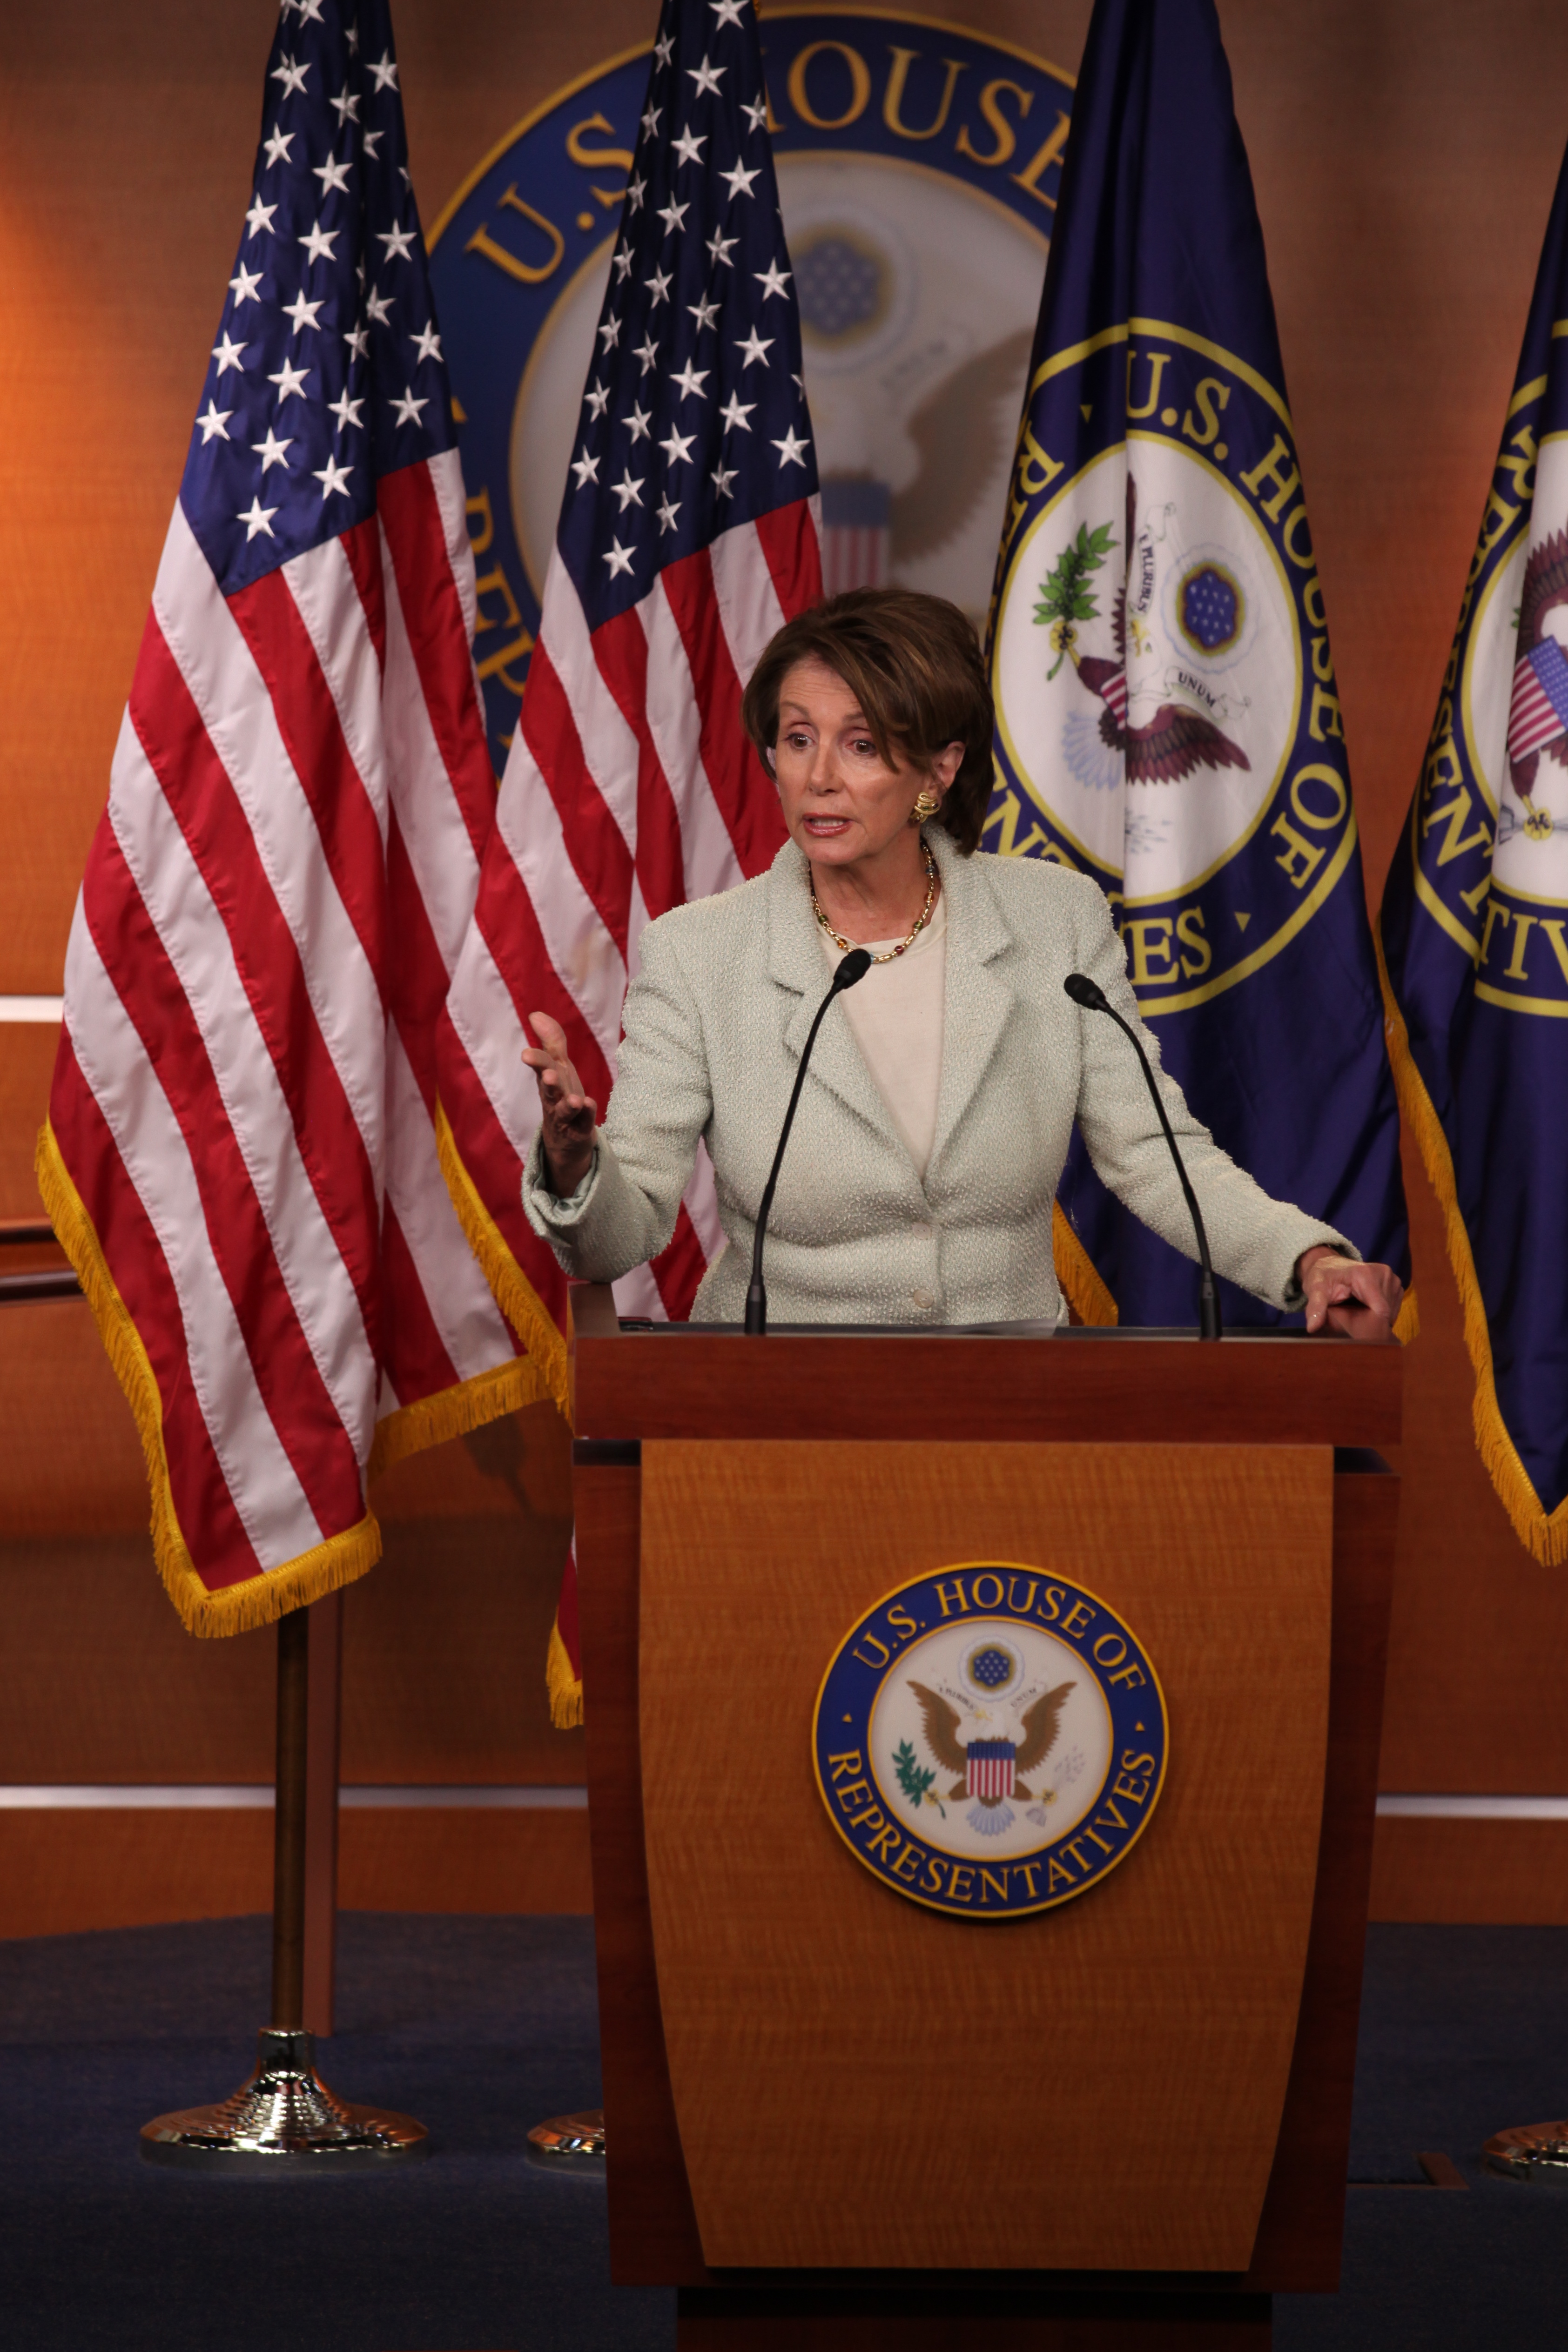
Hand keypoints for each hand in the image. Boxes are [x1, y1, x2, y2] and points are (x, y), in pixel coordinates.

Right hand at [522, 1013, 597, 1195]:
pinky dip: (587, 1116)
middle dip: (549, 1082)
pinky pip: (584, 1123)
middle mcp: (554, 1098)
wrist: (567, 1139)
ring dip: (568, 1104)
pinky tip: (590, 1106)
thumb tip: (535, 1014)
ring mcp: (566, 1117)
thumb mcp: (558, 1066)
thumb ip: (550, 1040)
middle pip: (549, 1090)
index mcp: (547, 1080)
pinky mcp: (580, 1131)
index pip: (542, 1067)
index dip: (536, 1061)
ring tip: (575, 1100)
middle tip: (548, 1075)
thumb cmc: (562, 1095)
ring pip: (564, 1111)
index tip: (526, 1054)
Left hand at [1297, 1246, 1402, 1340]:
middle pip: (1386, 1313)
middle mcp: (1383, 1274)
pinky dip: (1380, 1314)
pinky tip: (1366, 1308)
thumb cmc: (1323, 1276)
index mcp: (1366, 1275)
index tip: (1358, 1336)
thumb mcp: (1315, 1290)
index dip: (1372, 1327)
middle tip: (1352, 1321)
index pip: (1380, 1311)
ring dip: (1376, 1318)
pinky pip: (1393, 1309)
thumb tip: (1312, 1327)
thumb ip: (1315, 1308)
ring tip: (1357, 1312)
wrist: (1329, 1265)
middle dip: (1371, 1322)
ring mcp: (1392, 1279)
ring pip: (1391, 1313)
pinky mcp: (1395, 1285)